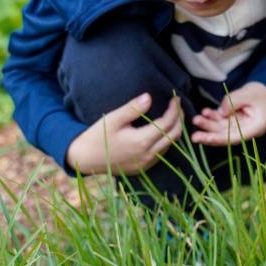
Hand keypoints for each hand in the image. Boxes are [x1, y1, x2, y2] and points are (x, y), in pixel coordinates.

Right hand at [65, 93, 181, 174]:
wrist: (86, 159)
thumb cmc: (98, 136)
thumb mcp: (113, 119)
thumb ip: (132, 109)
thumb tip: (149, 97)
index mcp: (141, 141)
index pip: (167, 123)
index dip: (174, 110)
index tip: (175, 98)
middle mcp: (148, 154)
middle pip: (174, 135)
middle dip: (179, 119)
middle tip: (177, 105)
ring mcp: (147, 163)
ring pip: (170, 145)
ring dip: (174, 130)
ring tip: (173, 115)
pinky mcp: (144, 167)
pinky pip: (162, 153)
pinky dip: (167, 140)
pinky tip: (162, 130)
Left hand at [190, 81, 265, 145]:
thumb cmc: (262, 93)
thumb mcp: (250, 93)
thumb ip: (234, 101)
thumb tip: (220, 112)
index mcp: (255, 128)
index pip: (235, 137)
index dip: (220, 139)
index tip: (207, 138)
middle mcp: (246, 131)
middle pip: (225, 136)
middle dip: (209, 135)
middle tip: (194, 136)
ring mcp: (239, 126)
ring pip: (221, 129)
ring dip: (208, 125)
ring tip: (197, 119)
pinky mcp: (233, 120)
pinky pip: (221, 121)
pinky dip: (213, 117)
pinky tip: (205, 112)